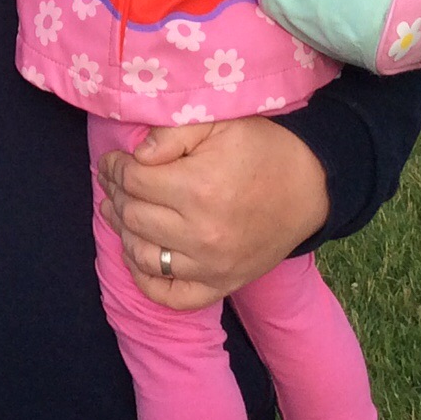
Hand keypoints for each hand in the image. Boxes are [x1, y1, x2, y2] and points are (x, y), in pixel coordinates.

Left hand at [96, 116, 329, 309]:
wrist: (309, 186)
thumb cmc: (260, 148)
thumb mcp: (216, 123)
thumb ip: (171, 133)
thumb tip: (136, 155)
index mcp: (197, 188)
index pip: (133, 181)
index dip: (114, 167)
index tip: (112, 160)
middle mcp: (201, 234)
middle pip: (133, 216)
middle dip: (114, 195)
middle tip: (111, 182)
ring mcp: (212, 266)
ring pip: (143, 256)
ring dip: (123, 233)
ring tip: (118, 212)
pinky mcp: (223, 285)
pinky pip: (172, 296)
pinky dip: (146, 281)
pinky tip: (136, 257)